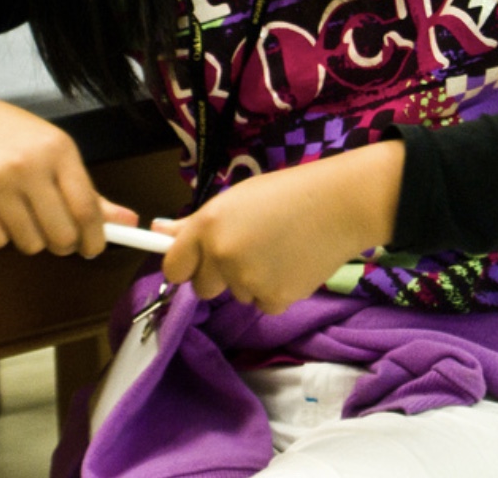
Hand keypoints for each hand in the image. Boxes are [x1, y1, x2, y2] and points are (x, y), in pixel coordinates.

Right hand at [0, 79, 128, 257]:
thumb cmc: (20, 140)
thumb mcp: (59, 154)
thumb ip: (91, 193)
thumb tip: (130, 223)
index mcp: (59, 151)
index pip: (86, 208)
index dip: (95, 238)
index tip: (93, 249)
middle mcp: (28, 165)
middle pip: (60, 234)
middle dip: (65, 245)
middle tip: (60, 238)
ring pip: (29, 243)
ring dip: (32, 240)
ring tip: (26, 217)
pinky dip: (1, 237)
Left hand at [157, 140, 404, 314]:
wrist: (340, 204)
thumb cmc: (288, 193)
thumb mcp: (237, 199)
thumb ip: (195, 223)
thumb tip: (156, 232)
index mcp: (208, 225)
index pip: (173, 267)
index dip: (186, 265)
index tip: (200, 260)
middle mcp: (221, 255)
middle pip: (202, 287)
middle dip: (220, 274)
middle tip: (250, 249)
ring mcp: (247, 280)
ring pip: (236, 294)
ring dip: (251, 280)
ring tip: (279, 250)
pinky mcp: (275, 299)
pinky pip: (264, 303)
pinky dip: (276, 290)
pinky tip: (293, 264)